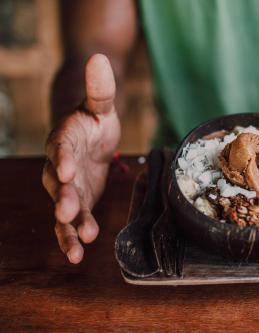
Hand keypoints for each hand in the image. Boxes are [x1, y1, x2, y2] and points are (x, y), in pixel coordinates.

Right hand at [42, 54, 120, 263]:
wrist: (90, 136)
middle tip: (70, 213)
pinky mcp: (78, 201)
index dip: (62, 157)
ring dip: (69, 226)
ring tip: (78, 245)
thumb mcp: (101, 105)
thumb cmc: (95, 120)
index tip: (67, 169)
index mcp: (65, 138)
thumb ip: (100, 89)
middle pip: (59, 183)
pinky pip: (73, 221)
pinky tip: (79, 253)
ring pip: (63, 207)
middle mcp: (60, 164)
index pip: (61, 147)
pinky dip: (74, 235)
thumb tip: (99, 57)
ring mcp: (67, 186)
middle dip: (65, 198)